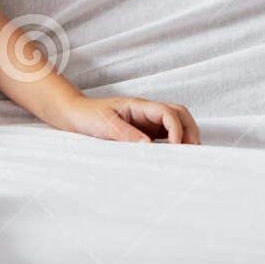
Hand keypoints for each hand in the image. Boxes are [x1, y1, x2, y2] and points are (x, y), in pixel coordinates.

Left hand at [53, 95, 199, 144]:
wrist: (72, 115)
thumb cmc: (86, 116)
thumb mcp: (104, 124)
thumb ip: (126, 134)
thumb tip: (148, 145)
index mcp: (138, 106)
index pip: (167, 112)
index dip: (176, 128)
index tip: (175, 146)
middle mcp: (146, 112)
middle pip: (179, 114)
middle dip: (189, 130)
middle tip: (191, 151)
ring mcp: (147, 121)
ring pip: (176, 124)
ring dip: (184, 137)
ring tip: (186, 156)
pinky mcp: (144, 131)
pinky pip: (165, 135)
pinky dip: (173, 144)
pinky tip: (172, 157)